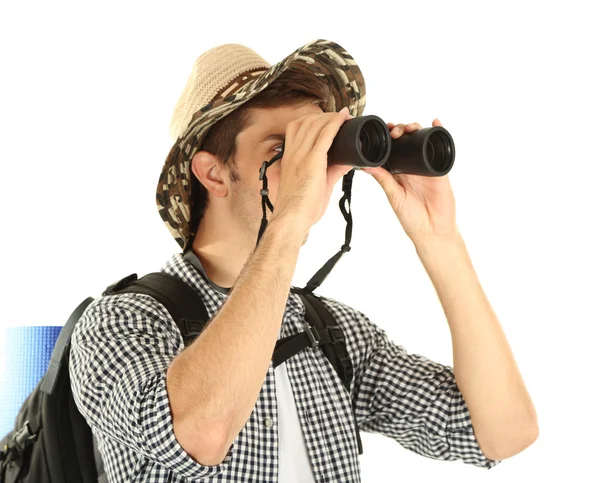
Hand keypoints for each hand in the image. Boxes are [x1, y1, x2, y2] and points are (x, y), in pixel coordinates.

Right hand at [271, 107, 353, 233]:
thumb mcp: (315, 184)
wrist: (291, 219)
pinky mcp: (311, 161)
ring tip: (345, 117)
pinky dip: (335, 124)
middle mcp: (293, 153)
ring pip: (316, 124)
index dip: (313, 119)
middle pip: (307, 122)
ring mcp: (300, 155)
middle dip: (325, 116)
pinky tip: (344, 119)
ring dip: (332, 117)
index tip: (327, 120)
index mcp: (289, 157)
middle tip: (341, 118)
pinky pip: (325, 135)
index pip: (297, 127)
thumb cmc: (300, 208)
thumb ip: (331, 171)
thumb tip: (347, 162)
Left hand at [361, 119, 458, 244]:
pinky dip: (440, 132)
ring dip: (415, 129)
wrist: (432, 230)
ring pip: (421, 140)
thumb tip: (364, 165)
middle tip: (395, 131)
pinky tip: (436, 122)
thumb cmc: (411, 217)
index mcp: (397, 172)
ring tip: (410, 127)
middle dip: (400, 130)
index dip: (387, 137)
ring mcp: (426, 165)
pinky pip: (441, 147)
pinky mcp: (440, 168)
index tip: (382, 130)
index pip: (391, 149)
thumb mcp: (393, 195)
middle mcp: (411, 166)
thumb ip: (382, 179)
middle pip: (405, 141)